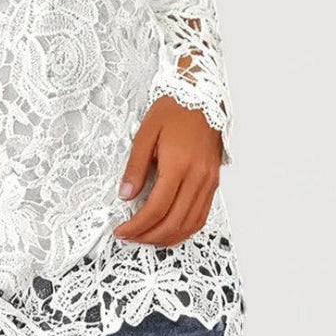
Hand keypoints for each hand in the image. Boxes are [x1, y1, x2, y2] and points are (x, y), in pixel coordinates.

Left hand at [113, 95, 222, 246]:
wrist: (201, 96)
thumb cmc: (172, 110)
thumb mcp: (145, 133)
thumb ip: (135, 167)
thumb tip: (125, 195)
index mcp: (179, 164)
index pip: (156, 208)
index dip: (137, 225)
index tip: (121, 230)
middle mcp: (198, 177)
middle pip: (174, 222)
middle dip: (149, 236)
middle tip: (130, 238)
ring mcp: (209, 181)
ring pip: (191, 224)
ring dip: (168, 238)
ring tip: (147, 238)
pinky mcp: (214, 182)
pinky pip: (202, 215)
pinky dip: (185, 229)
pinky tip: (170, 230)